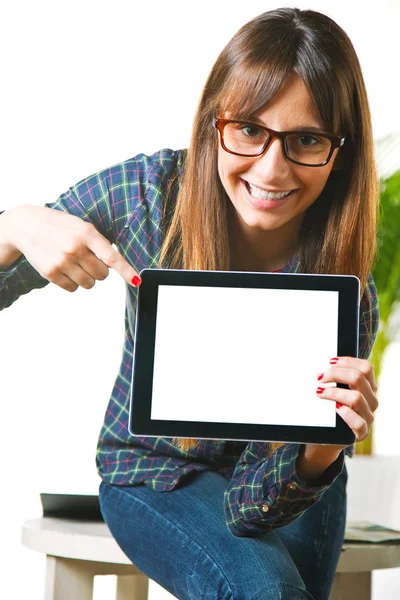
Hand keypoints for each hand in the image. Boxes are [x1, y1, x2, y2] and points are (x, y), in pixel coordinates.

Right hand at [4, 205, 141, 291]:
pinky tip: (64, 268)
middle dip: (99, 271)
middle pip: (102, 275)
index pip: (111, 257)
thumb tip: (114, 265)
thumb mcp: (82, 227)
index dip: (126, 270)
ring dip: (86, 278)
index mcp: (87, 234)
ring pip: (89, 284)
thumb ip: (98, 243)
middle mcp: (75, 248)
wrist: (27, 226)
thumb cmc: (61, 227)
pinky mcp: (51, 273)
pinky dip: (72, 283)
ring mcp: (62, 262)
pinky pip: (73, 289)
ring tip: (75, 263)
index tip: (136, 281)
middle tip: (87, 259)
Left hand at [316, 356, 378, 446]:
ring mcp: (367, 417)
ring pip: (356, 398)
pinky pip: (358, 422)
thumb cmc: (328, 410)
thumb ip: (334, 378)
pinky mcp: (362, 432)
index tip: (329, 362)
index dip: (348, 361)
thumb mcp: (334, 390)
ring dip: (334, 392)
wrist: (325, 435)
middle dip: (335, 374)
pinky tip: (334, 409)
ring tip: (319, 393)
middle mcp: (370, 400)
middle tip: (319, 378)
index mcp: (367, 387)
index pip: (366, 368)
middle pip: (359, 378)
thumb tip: (321, 365)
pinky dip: (345, 413)